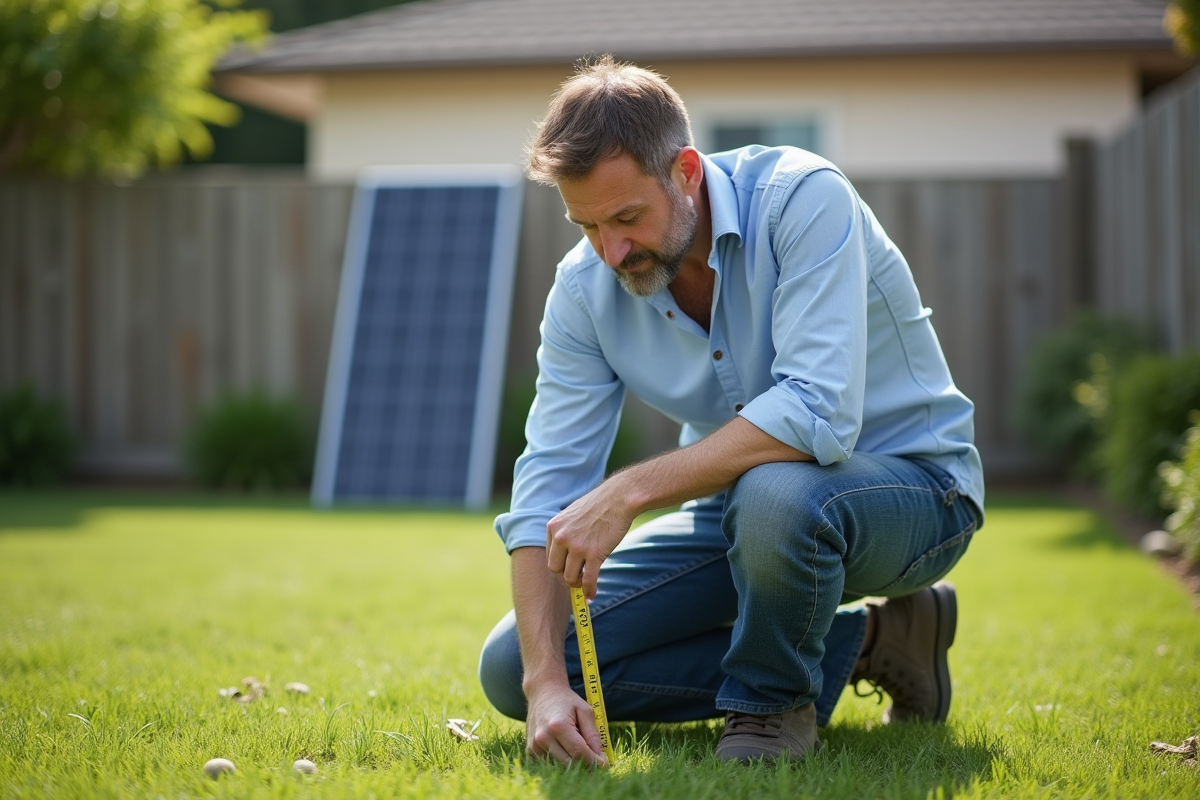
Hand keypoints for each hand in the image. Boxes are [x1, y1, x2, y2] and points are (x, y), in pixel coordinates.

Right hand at [525, 683, 608, 767]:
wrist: (542, 692)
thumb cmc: (566, 700)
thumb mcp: (585, 711)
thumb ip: (593, 735)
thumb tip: (600, 758)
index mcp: (559, 725)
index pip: (580, 752)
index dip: (595, 761)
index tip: (605, 763)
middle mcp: (544, 737)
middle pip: (570, 763)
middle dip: (586, 765)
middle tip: (596, 759)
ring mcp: (535, 745)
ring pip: (560, 766)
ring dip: (573, 763)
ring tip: (580, 749)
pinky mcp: (530, 750)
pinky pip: (550, 764)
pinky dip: (561, 760)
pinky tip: (565, 748)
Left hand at [545, 481, 634, 599]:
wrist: (620, 498)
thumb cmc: (600, 504)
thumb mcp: (572, 513)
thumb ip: (565, 531)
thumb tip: (565, 553)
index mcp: (553, 527)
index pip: (549, 555)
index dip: (559, 565)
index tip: (568, 569)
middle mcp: (561, 537)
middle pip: (555, 569)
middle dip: (564, 576)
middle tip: (576, 578)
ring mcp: (577, 546)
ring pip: (569, 577)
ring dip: (577, 583)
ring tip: (585, 582)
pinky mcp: (594, 554)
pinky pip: (588, 579)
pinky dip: (590, 590)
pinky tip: (592, 594)